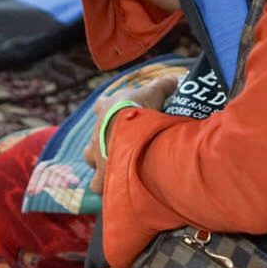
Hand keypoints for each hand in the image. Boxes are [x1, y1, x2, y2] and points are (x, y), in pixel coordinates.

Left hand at [84, 75, 179, 192]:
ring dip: (101, 164)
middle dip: (102, 141)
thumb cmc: (138, 110)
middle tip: (117, 145)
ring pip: (91, 160)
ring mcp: (96, 154)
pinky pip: (99, 186)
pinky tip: (119, 189)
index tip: (112, 111)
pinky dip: (107, 187)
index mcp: (106, 109)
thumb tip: (175, 79)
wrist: (129, 134)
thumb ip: (163, 85)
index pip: (100, 105)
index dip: (105, 108)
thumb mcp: (153, 93)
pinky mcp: (101, 175)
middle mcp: (96, 131)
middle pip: (93, 135)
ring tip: (116, 168)